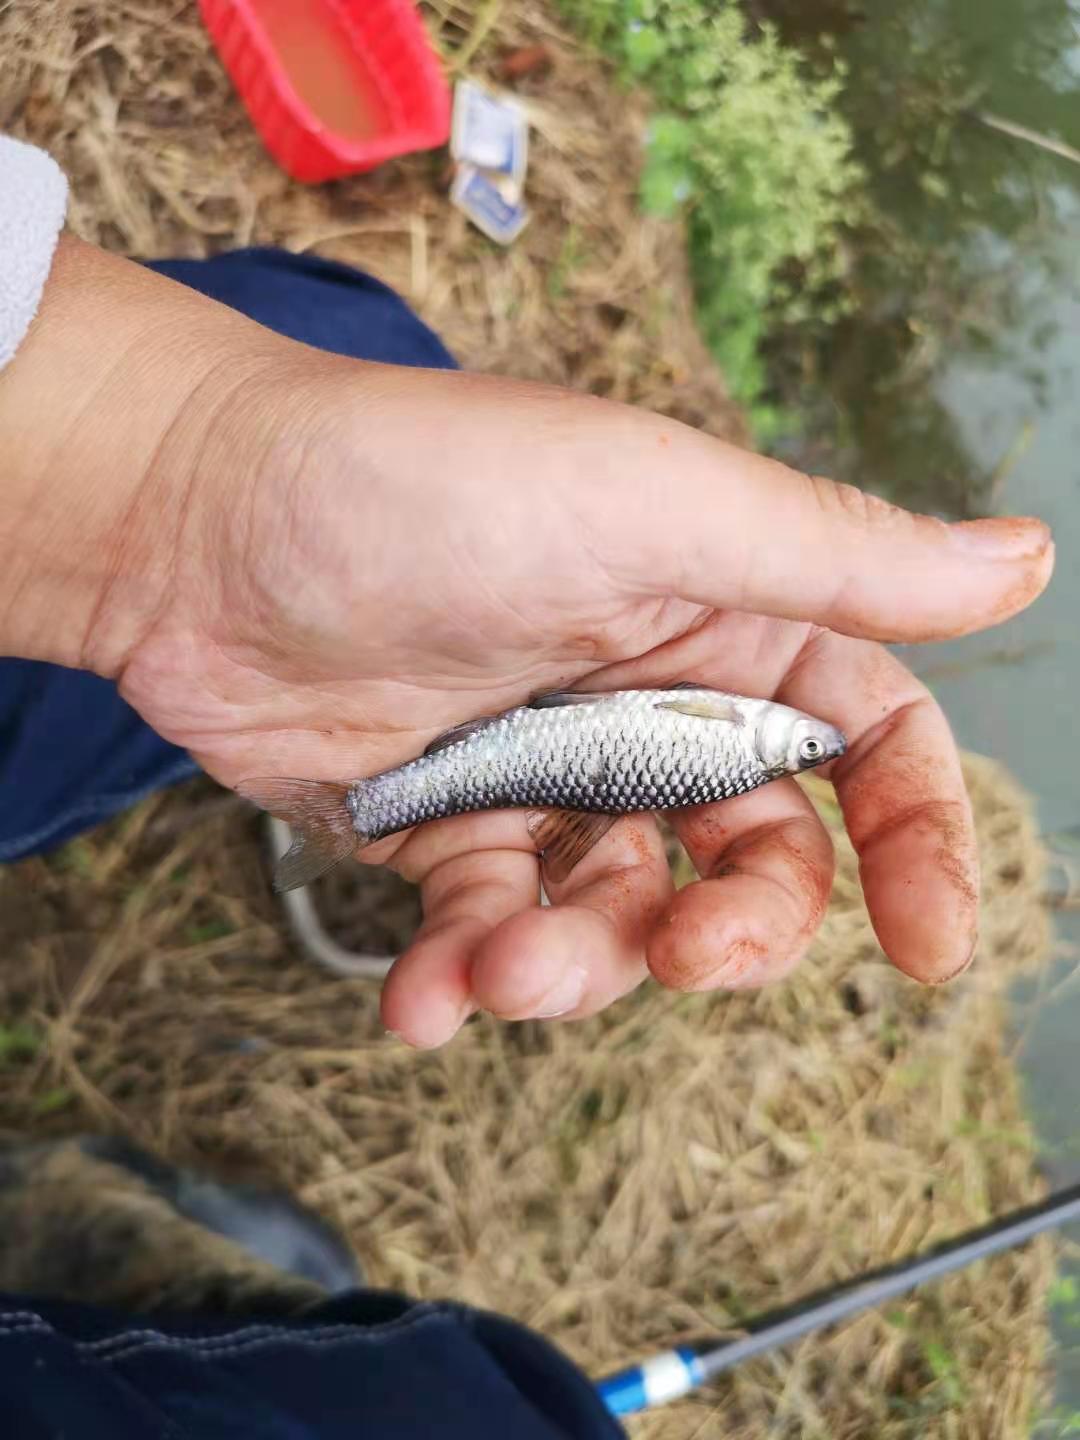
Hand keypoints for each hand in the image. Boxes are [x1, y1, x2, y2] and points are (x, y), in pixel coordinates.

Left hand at [2, 241, 1054, 1047]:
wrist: (193, 520)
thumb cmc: (421, 485)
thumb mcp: (650, 504)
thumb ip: (833, 555)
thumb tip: (1016, 561)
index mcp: (720, 616)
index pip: (863, 744)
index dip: (916, 843)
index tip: (933, 947)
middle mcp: (643, 702)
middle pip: (749, 862)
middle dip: (729, 930)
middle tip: (678, 955)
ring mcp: (540, 773)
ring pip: (614, 919)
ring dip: (572, 968)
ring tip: (492, 969)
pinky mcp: (439, 829)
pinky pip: (486, 934)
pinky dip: (461, 982)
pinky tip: (424, 1002)